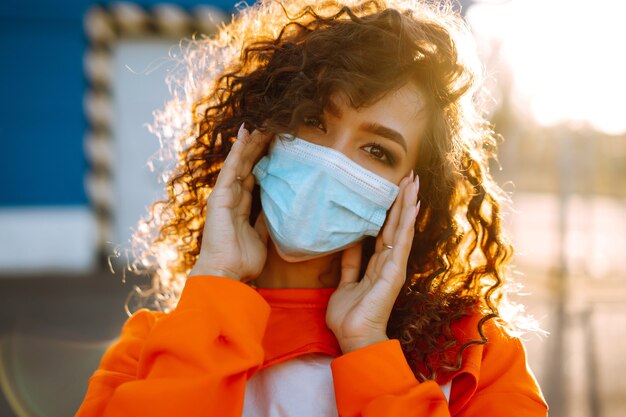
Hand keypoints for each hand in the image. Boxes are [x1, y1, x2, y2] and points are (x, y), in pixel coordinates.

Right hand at [189, 123, 273, 281]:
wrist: (226, 274)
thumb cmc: (242, 261)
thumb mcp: (262, 237)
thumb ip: (267, 221)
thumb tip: (279, 209)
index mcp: (240, 207)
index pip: (254, 178)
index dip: (264, 161)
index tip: (277, 146)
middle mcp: (231, 198)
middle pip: (247, 166)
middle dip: (259, 148)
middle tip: (273, 128)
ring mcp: (224, 196)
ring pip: (240, 163)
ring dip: (250, 143)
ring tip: (262, 124)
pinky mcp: (220, 197)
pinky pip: (230, 170)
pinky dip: (237, 151)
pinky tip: (244, 135)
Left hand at [326, 171, 419, 352]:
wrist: (354, 337)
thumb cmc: (349, 316)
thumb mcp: (345, 283)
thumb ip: (350, 263)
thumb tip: (350, 243)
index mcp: (377, 265)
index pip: (385, 231)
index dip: (388, 211)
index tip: (393, 189)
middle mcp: (388, 263)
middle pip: (395, 225)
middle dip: (401, 201)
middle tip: (409, 176)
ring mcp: (394, 266)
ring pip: (401, 229)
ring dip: (407, 204)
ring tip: (413, 182)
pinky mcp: (394, 271)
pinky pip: (401, 242)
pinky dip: (406, 223)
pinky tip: (413, 206)